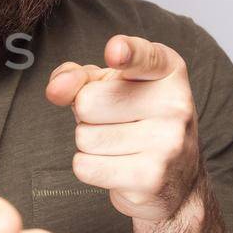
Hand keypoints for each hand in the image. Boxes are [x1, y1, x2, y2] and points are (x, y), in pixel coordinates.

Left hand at [44, 34, 203, 226]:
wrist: (176, 180)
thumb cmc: (136, 120)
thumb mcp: (111, 86)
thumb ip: (79, 76)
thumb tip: (56, 89)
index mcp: (169, 72)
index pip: (143, 57)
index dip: (126, 52)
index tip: (115, 53)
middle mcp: (176, 104)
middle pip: (87, 101)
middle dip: (87, 115)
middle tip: (116, 122)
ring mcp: (167, 143)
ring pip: (84, 137)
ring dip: (90, 143)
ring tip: (120, 145)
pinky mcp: (150, 178)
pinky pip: (85, 166)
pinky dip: (90, 167)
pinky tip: (118, 167)